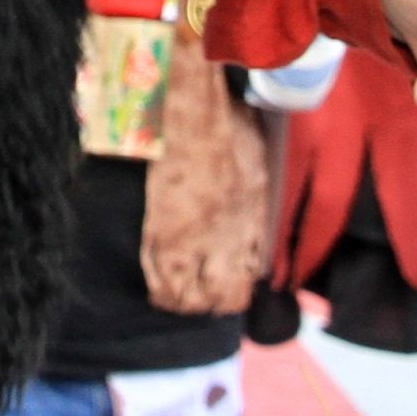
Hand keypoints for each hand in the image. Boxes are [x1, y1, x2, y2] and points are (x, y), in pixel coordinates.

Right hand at [138, 69, 276, 316]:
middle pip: (222, 296)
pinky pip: (158, 277)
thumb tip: (250, 214)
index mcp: (251, 223)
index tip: (233, 284)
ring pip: (189, 296)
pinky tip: (162, 294)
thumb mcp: (258, 165)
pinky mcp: (161, 231)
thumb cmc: (231, 127)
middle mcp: (226, 239)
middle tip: (206, 297)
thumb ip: (254, 198)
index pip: (249, 274)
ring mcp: (192, 239)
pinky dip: (160, 292)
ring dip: (186, 302)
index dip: (241, 287)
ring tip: (182, 300)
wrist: (196, 113)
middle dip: (215, 302)